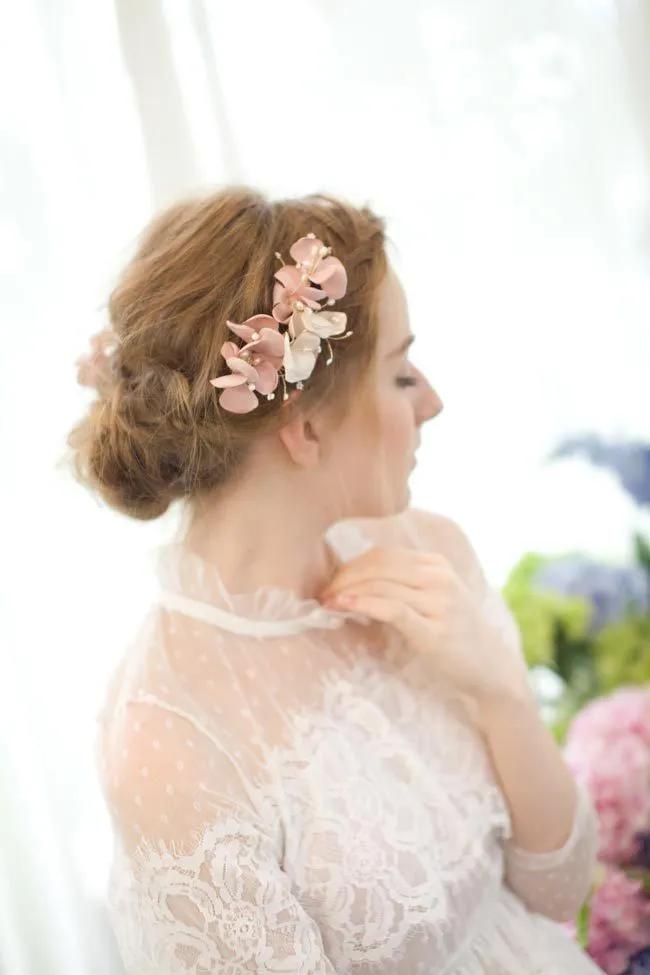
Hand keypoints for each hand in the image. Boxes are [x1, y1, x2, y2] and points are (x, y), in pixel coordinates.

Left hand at [321, 547, 528, 705]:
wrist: (491, 669)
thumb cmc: (456, 636)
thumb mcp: (433, 600)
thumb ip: (404, 586)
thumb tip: (354, 583)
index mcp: (436, 565)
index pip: (382, 555)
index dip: (349, 566)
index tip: (330, 583)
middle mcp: (439, 577)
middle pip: (377, 566)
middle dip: (343, 578)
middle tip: (322, 595)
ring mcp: (439, 602)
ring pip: (381, 584)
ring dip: (346, 592)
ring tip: (326, 604)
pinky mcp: (434, 629)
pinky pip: (392, 608)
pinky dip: (363, 604)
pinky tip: (343, 607)